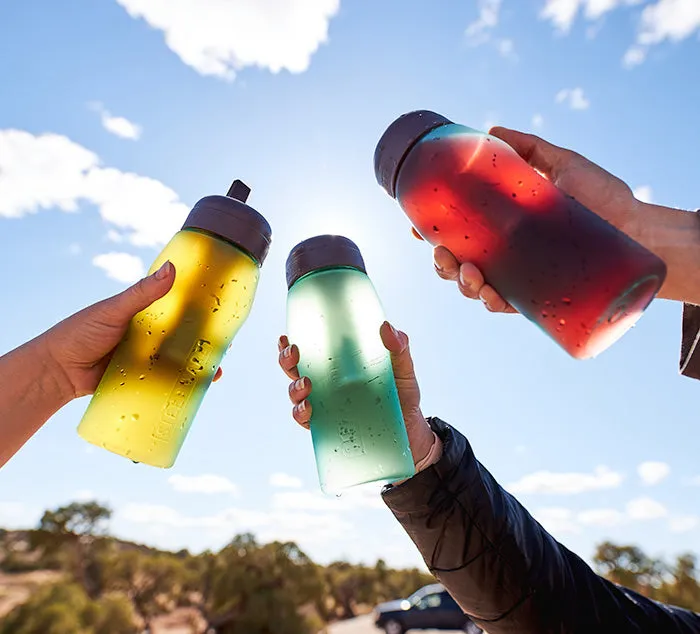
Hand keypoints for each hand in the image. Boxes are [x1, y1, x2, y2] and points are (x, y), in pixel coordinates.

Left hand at [40, 261, 222, 399]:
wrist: (56, 372)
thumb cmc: (80, 333)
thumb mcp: (114, 310)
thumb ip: (142, 293)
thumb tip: (172, 268)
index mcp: (145, 315)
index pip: (178, 311)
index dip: (200, 313)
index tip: (222, 315)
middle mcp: (148, 337)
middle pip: (183, 339)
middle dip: (205, 344)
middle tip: (225, 349)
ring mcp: (145, 360)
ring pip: (178, 363)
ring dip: (197, 368)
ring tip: (215, 374)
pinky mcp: (140, 381)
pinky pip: (164, 383)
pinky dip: (180, 387)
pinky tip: (196, 391)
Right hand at [277, 322, 435, 464]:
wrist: (412, 431)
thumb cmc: (403, 396)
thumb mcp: (403, 369)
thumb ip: (399, 347)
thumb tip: (385, 327)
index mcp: (337, 365)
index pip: (309, 351)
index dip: (290, 343)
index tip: (286, 336)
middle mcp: (326, 385)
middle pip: (294, 370)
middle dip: (286, 361)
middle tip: (294, 353)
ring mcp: (326, 406)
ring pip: (296, 395)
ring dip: (294, 388)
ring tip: (306, 384)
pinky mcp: (329, 427)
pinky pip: (306, 421)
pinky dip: (301, 414)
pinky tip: (308, 409)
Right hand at [418, 126, 641, 312]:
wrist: (641, 229)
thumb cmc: (603, 197)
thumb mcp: (562, 164)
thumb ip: (528, 147)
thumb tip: (490, 128)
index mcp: (501, 225)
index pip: (458, 229)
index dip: (431, 231)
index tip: (415, 225)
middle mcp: (505, 253)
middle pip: (458, 262)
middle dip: (441, 262)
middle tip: (441, 253)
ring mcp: (519, 274)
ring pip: (474, 286)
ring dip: (461, 283)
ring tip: (467, 273)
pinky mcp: (538, 295)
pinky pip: (506, 304)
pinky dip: (491, 301)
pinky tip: (488, 295)